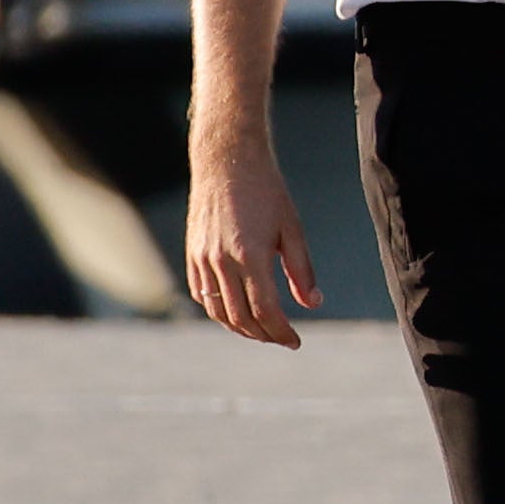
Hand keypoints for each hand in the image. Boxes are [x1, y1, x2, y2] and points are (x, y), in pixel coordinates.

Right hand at [186, 132, 317, 343]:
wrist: (227, 161)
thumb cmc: (267, 192)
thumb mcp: (292, 228)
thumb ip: (301, 269)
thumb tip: (312, 304)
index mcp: (251, 255)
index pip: (266, 311)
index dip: (281, 332)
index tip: (296, 342)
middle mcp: (221, 261)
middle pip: (241, 317)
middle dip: (263, 335)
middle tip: (282, 339)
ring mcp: (202, 258)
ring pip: (217, 311)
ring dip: (240, 328)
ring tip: (262, 331)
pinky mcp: (192, 254)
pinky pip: (201, 294)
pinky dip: (218, 311)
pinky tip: (236, 312)